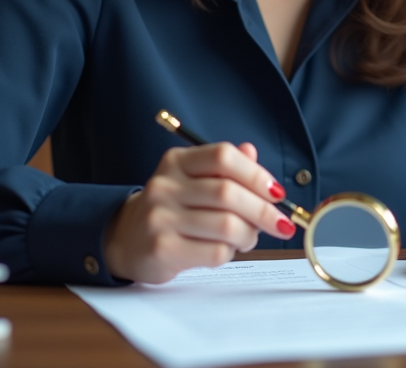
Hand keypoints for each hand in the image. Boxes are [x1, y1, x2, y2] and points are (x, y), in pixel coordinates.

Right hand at [103, 141, 294, 283]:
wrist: (125, 240)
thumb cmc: (171, 209)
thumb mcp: (192, 180)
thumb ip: (223, 167)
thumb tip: (252, 152)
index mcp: (177, 162)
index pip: (223, 156)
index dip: (256, 174)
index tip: (277, 193)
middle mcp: (165, 185)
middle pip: (229, 193)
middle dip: (264, 211)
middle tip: (280, 224)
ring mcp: (161, 217)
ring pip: (227, 225)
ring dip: (248, 235)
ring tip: (248, 238)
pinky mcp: (162, 249)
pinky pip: (215, 252)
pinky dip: (229, 253)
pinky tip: (223, 250)